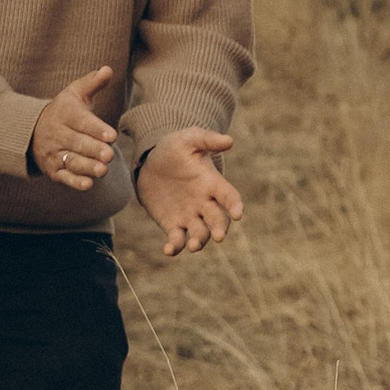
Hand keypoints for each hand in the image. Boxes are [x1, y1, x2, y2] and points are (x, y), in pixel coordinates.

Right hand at [31, 68, 116, 192]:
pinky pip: (63, 177)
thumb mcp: (75, 93)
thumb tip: (108, 69)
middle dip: (93, 149)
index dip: (96, 128)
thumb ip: (92, 82)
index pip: (80, 121)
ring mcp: (53, 153)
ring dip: (86, 167)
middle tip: (109, 155)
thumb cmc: (65, 110)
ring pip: (70, 161)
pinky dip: (74, 182)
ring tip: (103, 170)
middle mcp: (57, 134)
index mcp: (64, 113)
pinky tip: (88, 184)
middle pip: (76, 143)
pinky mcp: (53, 170)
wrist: (33, 130)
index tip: (112, 135)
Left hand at [136, 127, 242, 257]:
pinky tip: (168, 250)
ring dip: (199, 241)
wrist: (152, 162)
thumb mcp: (189, 139)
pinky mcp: (173, 225)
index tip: (238, 213)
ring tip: (194, 246)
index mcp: (212, 183)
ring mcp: (190, 216)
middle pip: (218, 220)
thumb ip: (207, 140)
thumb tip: (229, 141)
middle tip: (218, 237)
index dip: (235, 205)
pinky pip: (177, 240)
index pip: (229, 196)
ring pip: (200, 234)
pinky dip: (175, 247)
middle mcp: (205, 203)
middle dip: (219, 229)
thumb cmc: (175, 148)